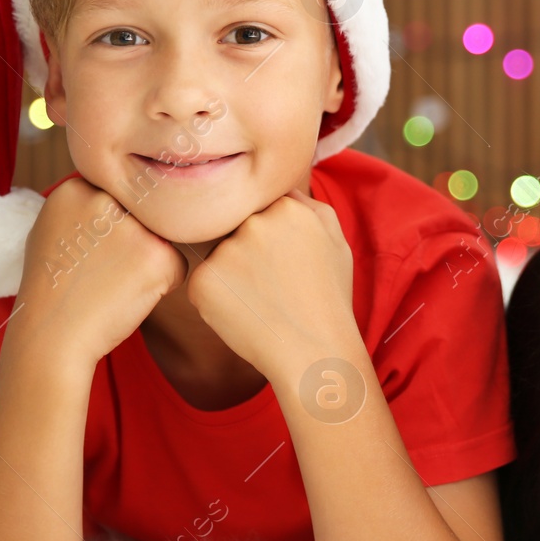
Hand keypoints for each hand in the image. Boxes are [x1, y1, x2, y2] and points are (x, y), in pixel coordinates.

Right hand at [15, 177, 188, 364]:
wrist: (52, 337)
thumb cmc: (54, 289)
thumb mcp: (54, 231)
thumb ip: (87, 207)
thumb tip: (126, 195)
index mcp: (75, 187)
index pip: (119, 196)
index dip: (111, 227)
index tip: (92, 251)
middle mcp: (105, 198)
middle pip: (143, 212)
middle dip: (134, 240)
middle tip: (104, 270)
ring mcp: (132, 226)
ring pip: (162, 236)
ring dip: (148, 260)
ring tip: (114, 283)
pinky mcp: (158, 255)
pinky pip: (177, 264)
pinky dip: (163, 284)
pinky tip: (129, 296)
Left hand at [186, 188, 358, 377]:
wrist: (314, 352)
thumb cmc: (329, 298)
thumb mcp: (337, 241)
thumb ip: (309, 206)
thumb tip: (282, 188)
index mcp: (286, 207)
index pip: (262, 209)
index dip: (271, 238)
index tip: (283, 262)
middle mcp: (253, 223)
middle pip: (237, 228)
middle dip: (249, 252)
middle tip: (273, 285)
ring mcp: (226, 252)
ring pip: (219, 255)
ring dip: (232, 275)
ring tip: (261, 302)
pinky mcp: (203, 281)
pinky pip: (204, 282)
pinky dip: (217, 299)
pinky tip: (245, 315)